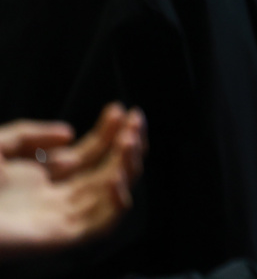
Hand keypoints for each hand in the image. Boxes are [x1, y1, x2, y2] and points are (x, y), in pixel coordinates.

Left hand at [0, 102, 146, 259]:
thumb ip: (30, 134)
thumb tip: (70, 133)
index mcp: (42, 178)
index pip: (89, 155)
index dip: (108, 133)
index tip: (120, 109)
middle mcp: (56, 198)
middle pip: (107, 172)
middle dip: (126, 145)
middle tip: (136, 121)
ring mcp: (59, 218)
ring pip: (111, 195)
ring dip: (128, 167)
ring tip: (130, 141)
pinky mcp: (59, 237)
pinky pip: (100, 226)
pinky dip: (117, 205)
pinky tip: (119, 179)